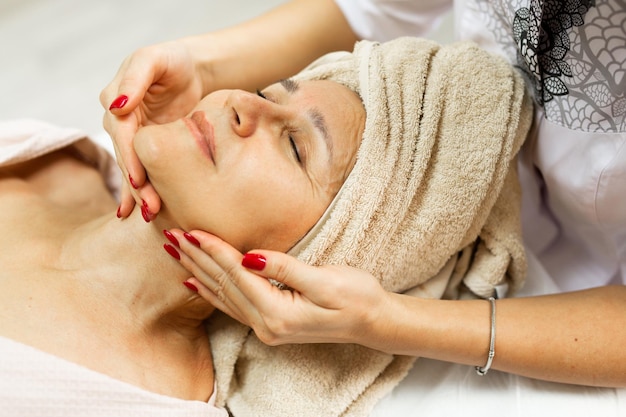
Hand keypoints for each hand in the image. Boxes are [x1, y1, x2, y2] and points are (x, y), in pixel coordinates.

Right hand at [100, 41, 204, 217]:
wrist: (192, 69)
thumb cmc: (173, 60)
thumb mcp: (153, 60)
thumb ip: (135, 79)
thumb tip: (118, 106)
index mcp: (117, 100)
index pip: (121, 133)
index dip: (129, 157)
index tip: (139, 180)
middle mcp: (120, 121)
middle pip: (126, 156)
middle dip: (136, 184)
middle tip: (150, 209)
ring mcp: (134, 135)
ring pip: (134, 168)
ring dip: (140, 194)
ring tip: (150, 216)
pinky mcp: (149, 147)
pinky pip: (143, 170)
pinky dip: (140, 192)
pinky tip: (139, 214)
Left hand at [167, 229, 389, 345]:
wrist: (372, 321)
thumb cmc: (355, 297)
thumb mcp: (325, 280)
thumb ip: (285, 269)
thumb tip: (250, 256)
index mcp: (278, 314)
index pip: (237, 275)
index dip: (214, 250)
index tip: (192, 230)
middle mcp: (266, 325)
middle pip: (223, 285)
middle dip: (196, 259)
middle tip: (170, 236)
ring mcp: (266, 327)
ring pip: (222, 295)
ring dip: (197, 272)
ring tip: (174, 253)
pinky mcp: (270, 323)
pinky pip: (231, 305)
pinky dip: (210, 291)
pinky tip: (194, 282)